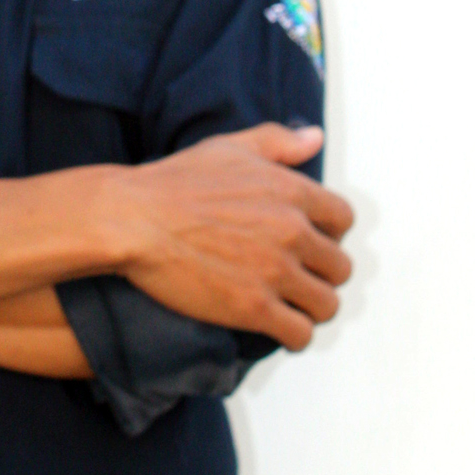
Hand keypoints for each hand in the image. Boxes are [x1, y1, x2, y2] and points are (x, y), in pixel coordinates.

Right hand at [115, 123, 353, 350]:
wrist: (131, 219)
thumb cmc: (172, 182)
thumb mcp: (228, 147)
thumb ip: (278, 142)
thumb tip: (314, 139)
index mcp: (291, 191)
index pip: (343, 220)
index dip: (329, 234)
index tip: (310, 243)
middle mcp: (292, 231)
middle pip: (339, 267)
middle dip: (321, 274)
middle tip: (297, 277)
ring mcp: (275, 271)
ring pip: (327, 304)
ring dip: (311, 307)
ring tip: (290, 305)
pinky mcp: (253, 308)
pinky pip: (301, 334)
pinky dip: (294, 335)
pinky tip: (278, 327)